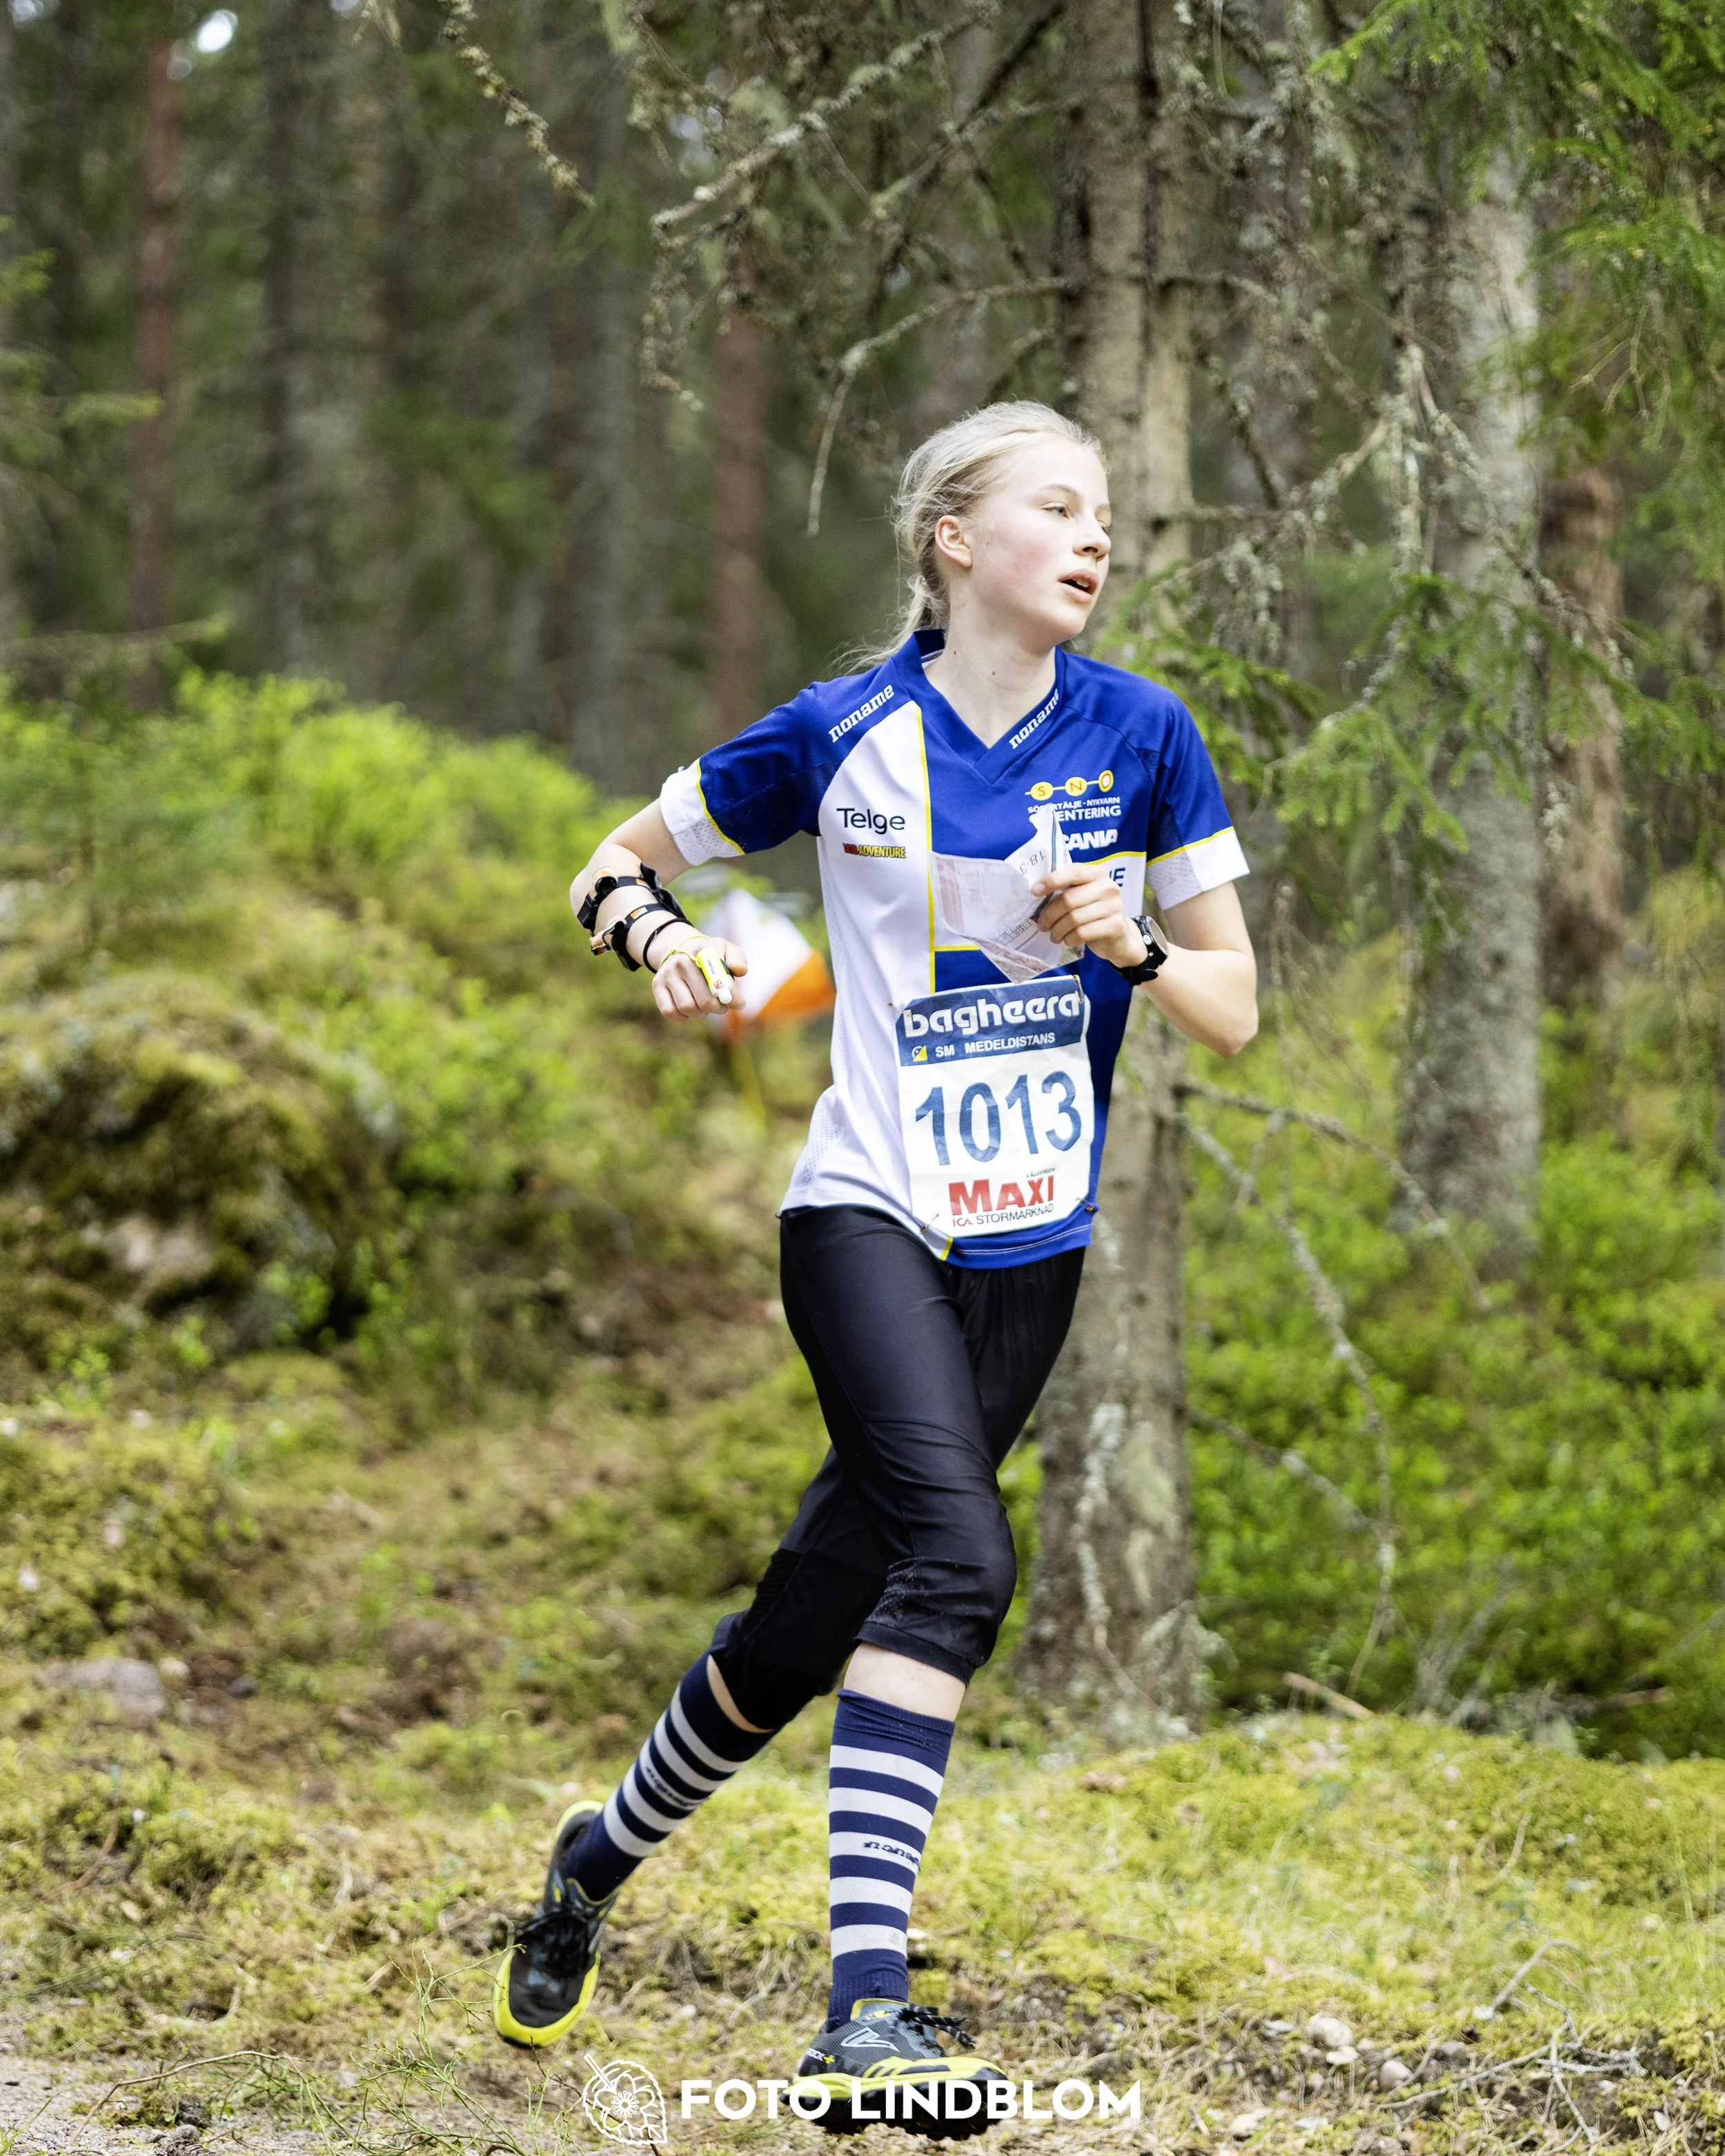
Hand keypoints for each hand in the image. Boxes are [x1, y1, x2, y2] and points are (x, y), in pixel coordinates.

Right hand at [651, 937, 749, 1019]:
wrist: (680, 948)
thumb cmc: (709, 954)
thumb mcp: (725, 949)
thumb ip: (737, 959)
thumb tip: (739, 971)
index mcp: (701, 951)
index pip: (719, 981)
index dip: (731, 996)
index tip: (739, 1003)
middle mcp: (681, 962)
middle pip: (704, 1000)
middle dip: (718, 1008)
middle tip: (722, 1007)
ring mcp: (667, 974)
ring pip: (687, 1008)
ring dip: (701, 1013)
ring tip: (706, 1006)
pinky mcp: (657, 985)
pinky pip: (670, 1011)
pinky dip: (683, 1016)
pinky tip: (691, 1008)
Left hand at [1029, 864, 1145, 969]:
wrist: (1120, 937)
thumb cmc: (1094, 913)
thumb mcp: (1083, 896)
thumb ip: (1066, 890)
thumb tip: (1036, 893)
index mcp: (1097, 874)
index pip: (1073, 872)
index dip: (1052, 880)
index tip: (1034, 892)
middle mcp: (1108, 887)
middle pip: (1068, 899)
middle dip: (1050, 915)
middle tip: (1042, 924)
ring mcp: (1114, 906)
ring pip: (1073, 919)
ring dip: (1057, 930)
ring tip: (1053, 935)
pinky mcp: (1115, 926)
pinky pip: (1082, 933)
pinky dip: (1069, 939)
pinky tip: (1067, 940)